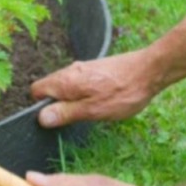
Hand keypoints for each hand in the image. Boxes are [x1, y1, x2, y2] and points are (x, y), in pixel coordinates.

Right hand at [30, 49, 162, 127]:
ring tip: (91, 109)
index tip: (56, 117)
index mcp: (64, 81)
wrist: (149, 70)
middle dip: (57, 104)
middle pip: (49, 88)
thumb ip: (65, 113)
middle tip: (77, 116)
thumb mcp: (92, 110)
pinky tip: (100, 100)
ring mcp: (82, 68)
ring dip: (71, 99)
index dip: (41, 106)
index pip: (35, 90)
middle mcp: (69, 71)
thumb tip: (41, 118)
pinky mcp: (93, 69)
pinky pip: (77, 83)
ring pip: (64, 86)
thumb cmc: (122, 92)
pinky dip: (82, 93)